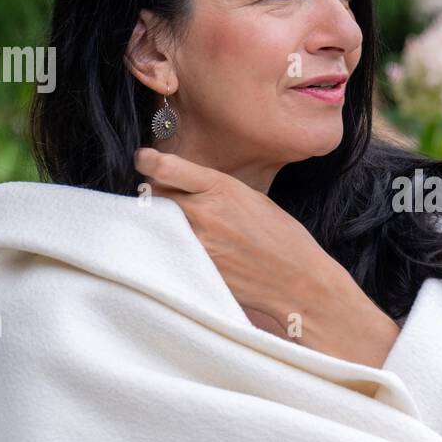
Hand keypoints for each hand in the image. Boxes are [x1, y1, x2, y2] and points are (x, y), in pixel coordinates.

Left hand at [133, 147, 338, 327]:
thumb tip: (184, 188)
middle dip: (156, 196)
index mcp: (220, 187)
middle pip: (154, 196)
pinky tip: (182, 252)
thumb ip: (215, 191)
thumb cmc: (282, 238)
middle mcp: (203, 212)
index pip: (165, 167)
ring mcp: (196, 242)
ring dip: (159, 224)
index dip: (148, 161)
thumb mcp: (252, 199)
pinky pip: (166, 252)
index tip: (143, 161)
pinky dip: (169, 249)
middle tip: (164, 202)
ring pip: (156, 225)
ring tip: (177, 230)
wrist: (298, 280)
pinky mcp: (193, 268)